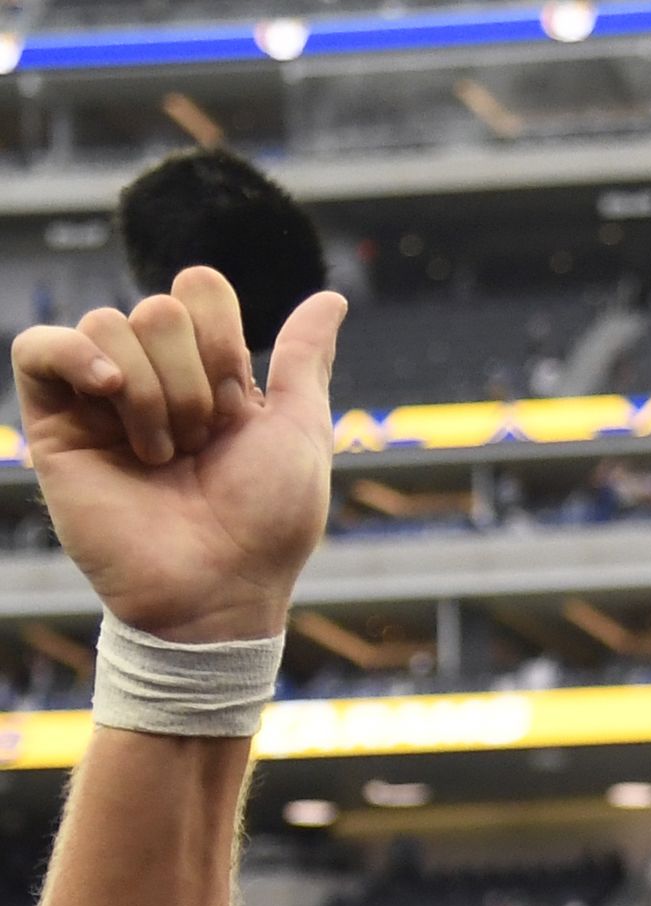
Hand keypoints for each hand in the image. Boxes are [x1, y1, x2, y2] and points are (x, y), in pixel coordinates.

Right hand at [11, 268, 346, 642]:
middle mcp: (154, 378)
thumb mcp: (302, 431)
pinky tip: (108, 392)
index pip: (201, 292)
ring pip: (107, 324)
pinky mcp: (54, 422)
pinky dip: (73, 355)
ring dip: (151, 395)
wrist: (217, 586)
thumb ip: (305, 359)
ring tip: (165, 457)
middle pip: (158, 308)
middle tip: (200, 445)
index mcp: (211, 375)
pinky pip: (38, 345)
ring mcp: (101, 398)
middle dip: (193, 380)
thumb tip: (331, 297)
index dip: (223, 339)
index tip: (240, 406)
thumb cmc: (268, 524)